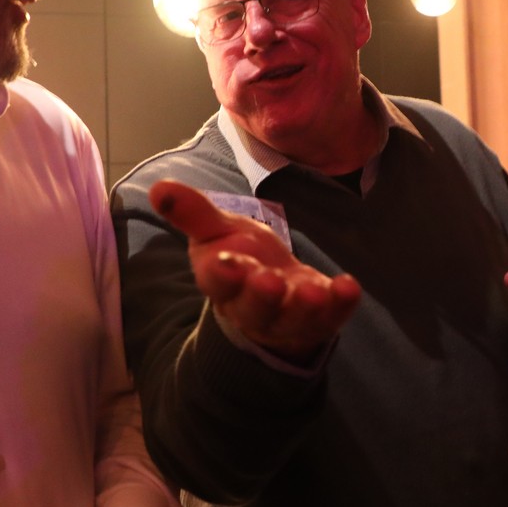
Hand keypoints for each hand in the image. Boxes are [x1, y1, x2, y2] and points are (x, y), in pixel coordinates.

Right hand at [150, 178, 360, 358]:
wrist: (272, 296)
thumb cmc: (240, 259)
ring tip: (314, 291)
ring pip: (294, 317)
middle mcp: (254, 306)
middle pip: (255, 307)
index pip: (218, 281)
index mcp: (223, 281)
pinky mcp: (320, 319)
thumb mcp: (216, 232)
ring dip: (304, 305)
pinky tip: (348, 286)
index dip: (223, 274)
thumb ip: (192, 212)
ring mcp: (288, 316)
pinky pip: (331, 317)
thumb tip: (159, 187)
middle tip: (269, 280)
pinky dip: (340, 304)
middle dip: (262, 295)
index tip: (228, 263)